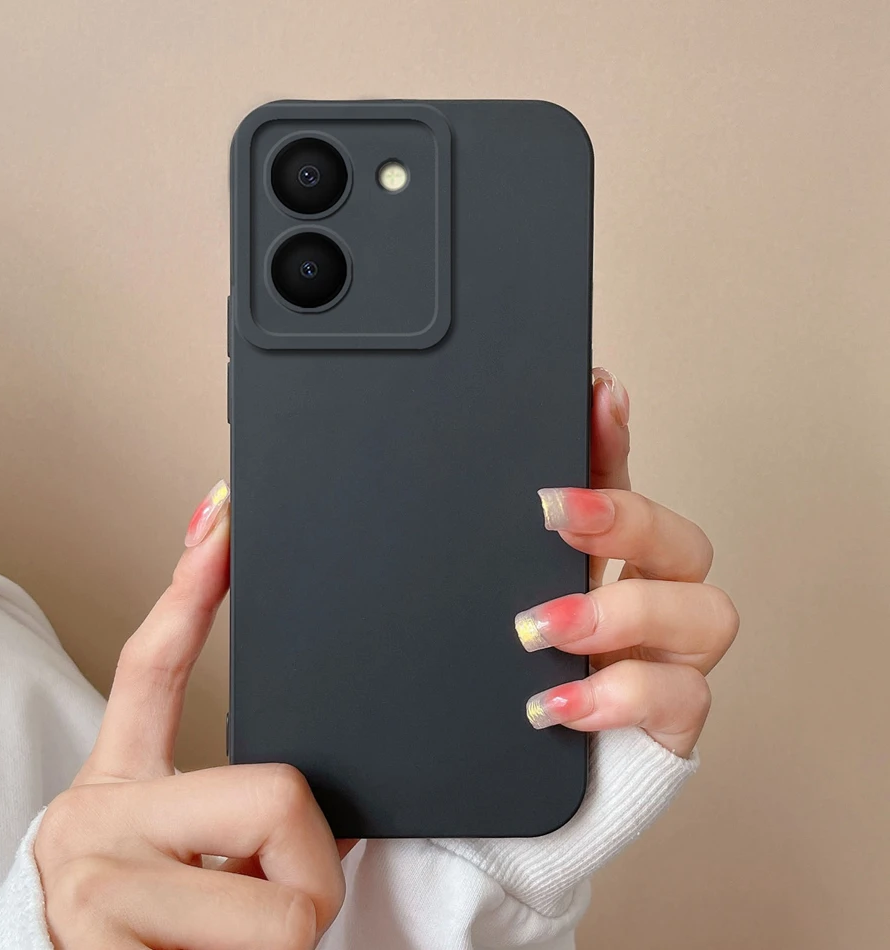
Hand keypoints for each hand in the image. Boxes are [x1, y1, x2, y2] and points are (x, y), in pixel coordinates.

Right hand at [35, 481, 345, 949]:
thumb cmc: (162, 945)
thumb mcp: (196, 869)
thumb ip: (248, 823)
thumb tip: (341, 812)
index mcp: (117, 788)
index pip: (153, 667)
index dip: (192, 589)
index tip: (224, 518)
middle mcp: (91, 821)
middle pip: (280, 794)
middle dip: (310, 870)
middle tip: (275, 917)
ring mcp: (91, 882)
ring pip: (285, 901)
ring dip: (291, 942)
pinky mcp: (99, 944)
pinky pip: (261, 949)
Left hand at [516, 369, 738, 756]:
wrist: (530, 773)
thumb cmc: (521, 677)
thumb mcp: (503, 601)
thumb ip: (505, 547)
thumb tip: (480, 480)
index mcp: (610, 563)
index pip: (623, 483)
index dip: (616, 436)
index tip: (598, 391)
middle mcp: (656, 598)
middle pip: (683, 540)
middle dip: (626, 521)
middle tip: (553, 515)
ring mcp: (674, 658)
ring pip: (706, 612)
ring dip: (621, 613)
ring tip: (540, 629)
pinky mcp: (676, 718)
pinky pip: (679, 699)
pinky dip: (616, 696)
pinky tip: (555, 702)